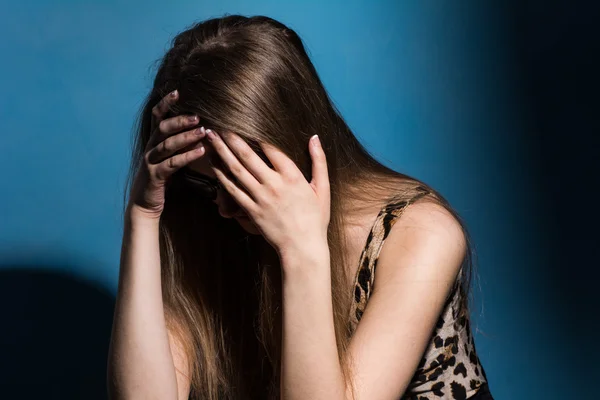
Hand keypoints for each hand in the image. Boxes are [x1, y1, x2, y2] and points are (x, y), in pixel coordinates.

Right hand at [127, 89, 206, 218]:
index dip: (165, 103)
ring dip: (186, 137)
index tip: (177, 91)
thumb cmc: (161, 178)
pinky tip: (201, 151)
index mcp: (153, 141)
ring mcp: (150, 162)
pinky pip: (171, 164)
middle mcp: (150, 148)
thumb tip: (199, 129)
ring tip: (203, 131)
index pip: (157, 117)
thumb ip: (179, 144)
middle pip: (162, 128)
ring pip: (167, 145)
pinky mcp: (155, 176)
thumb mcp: (169, 157)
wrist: (144, 204)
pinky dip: (187, 156)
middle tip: (197, 115)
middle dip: (179, 120)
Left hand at [205, 129, 330, 256]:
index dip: (256, 133)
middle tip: (219, 124)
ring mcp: (260, 197)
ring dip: (222, 152)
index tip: (245, 120)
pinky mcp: (251, 210)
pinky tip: (214, 164)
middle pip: (248, 155)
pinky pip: (233, 190)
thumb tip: (315, 137)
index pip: (271, 148)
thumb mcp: (323, 189)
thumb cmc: (315, 219)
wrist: (303, 247)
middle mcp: (274, 184)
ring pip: (236, 170)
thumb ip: (319, 161)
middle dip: (232, 138)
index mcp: (292, 177)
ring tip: (211, 138)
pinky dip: (222, 176)